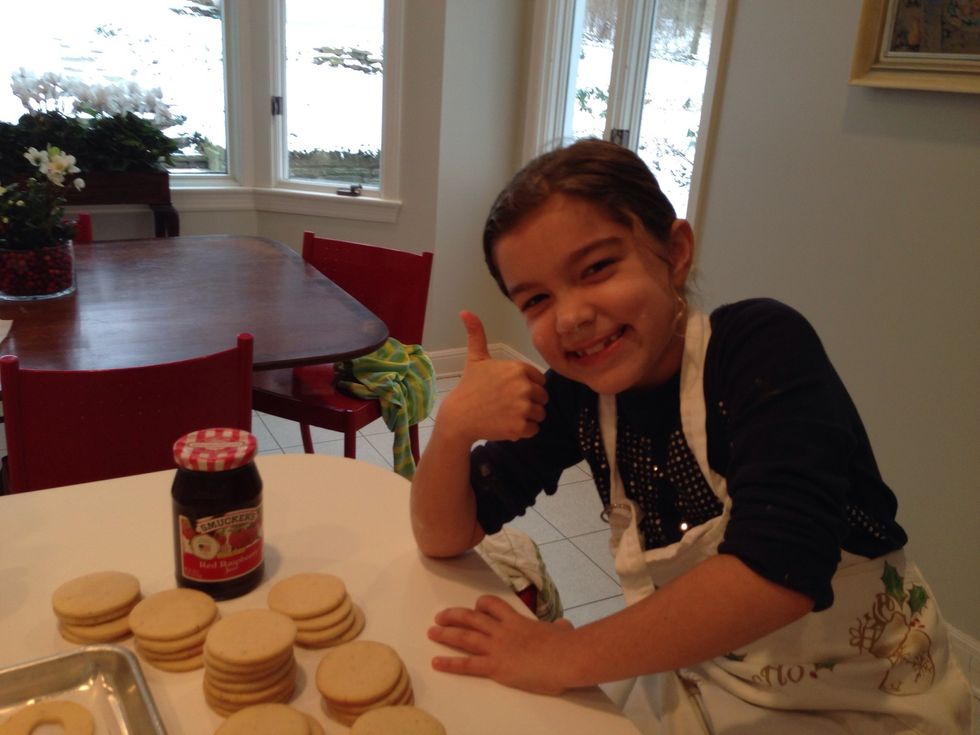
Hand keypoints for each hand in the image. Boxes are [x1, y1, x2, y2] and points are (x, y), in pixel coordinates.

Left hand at [428, 595, 575, 694]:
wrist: (566, 657)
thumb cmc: (567, 645)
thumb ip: (559, 628)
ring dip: (446, 634)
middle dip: (454, 616)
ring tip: (431, 633)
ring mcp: (497, 647)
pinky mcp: (496, 666)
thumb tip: (565, 627)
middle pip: (472, 618)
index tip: (475, 606)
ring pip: (465, 636)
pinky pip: (468, 665)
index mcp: (518, 621)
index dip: (481, 605)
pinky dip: (450, 664)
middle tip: (440, 617)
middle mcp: (503, 630)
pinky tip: (437, 662)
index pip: (494, 606)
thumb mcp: (562, 631)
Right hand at [438, 311, 547, 444]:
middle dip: (529, 402)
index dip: (527, 386)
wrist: (458, 417)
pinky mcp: (520, 427)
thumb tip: (465, 311)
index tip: (509, 390)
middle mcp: (524, 387)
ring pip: (540, 414)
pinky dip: (523, 431)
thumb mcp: (476, 359)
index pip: (540, 380)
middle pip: (543, 398)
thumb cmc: (469, 387)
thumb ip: (477, 335)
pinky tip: (506, 425)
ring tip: (507, 414)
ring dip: (527, 417)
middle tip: (507, 405)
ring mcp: (523, 408)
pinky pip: (534, 429)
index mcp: (519, 369)